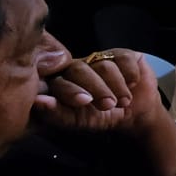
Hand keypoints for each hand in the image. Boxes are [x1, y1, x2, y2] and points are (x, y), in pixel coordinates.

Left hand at [33, 49, 162, 131]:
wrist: (137, 113)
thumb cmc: (102, 117)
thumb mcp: (81, 121)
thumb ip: (59, 113)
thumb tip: (38, 101)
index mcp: (61, 82)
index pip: (59, 80)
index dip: (71, 90)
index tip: (85, 102)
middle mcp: (78, 66)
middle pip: (80, 69)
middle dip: (98, 89)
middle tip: (109, 105)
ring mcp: (100, 57)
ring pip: (105, 65)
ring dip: (117, 87)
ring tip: (124, 101)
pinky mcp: (122, 54)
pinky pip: (124, 59)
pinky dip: (131, 75)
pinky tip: (132, 84)